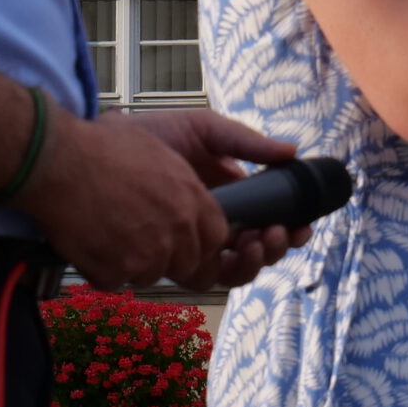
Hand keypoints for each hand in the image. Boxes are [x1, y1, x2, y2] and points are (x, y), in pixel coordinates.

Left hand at [135, 109, 313, 290]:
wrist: (104, 148)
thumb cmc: (150, 136)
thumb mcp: (203, 130)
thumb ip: (246, 143)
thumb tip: (293, 153)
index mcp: (224, 197)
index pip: (263, 221)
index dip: (288, 227)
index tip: (303, 223)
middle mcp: (210, 226)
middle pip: (255, 250)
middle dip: (277, 246)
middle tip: (281, 232)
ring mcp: (190, 244)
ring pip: (235, 267)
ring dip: (258, 259)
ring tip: (261, 240)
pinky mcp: (169, 259)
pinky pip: (206, 276)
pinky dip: (230, 267)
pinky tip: (238, 249)